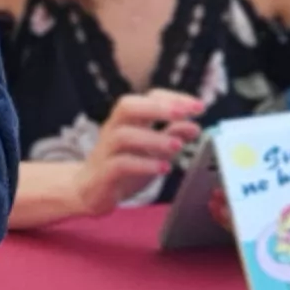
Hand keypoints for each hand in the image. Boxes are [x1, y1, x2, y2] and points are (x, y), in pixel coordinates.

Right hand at [78, 89, 204, 215]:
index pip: (150, 97)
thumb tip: (194, 125)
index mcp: (129, 119)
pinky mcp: (103, 172)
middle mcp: (114, 128)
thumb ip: (172, 136)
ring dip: (154, 138)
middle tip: (184, 113)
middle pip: (128, 106)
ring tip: (178, 146)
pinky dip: (143, 164)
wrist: (90, 191)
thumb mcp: (154, 150)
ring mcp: (106, 149)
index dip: (174, 98)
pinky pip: (119, 164)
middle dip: (158, 107)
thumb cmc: (123, 166)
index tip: (199, 106)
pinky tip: (163, 168)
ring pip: (123, 135)